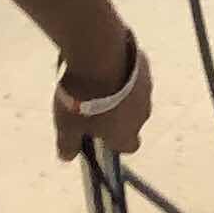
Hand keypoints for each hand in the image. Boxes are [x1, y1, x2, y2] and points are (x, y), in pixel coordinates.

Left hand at [54, 33, 152, 160]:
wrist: (99, 56)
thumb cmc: (83, 98)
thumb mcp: (67, 126)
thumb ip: (68, 144)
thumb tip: (67, 156)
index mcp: (126, 133)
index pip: (128, 147)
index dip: (114, 143)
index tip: (98, 134)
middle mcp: (142, 115)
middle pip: (132, 121)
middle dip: (116, 116)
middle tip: (92, 106)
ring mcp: (146, 90)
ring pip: (134, 98)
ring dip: (121, 95)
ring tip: (97, 83)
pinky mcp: (145, 67)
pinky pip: (135, 76)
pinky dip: (123, 75)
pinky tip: (105, 66)